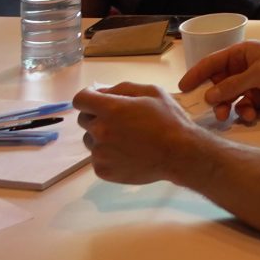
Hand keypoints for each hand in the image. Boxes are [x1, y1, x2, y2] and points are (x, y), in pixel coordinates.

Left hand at [74, 83, 199, 183]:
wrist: (179, 155)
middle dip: (96, 115)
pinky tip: (127, 154)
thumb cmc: (169, 120)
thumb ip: (124, 88)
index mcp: (111, 109)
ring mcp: (99, 154)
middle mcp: (99, 131)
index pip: (80, 100)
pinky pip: (97, 158)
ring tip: (126, 139)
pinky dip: (108, 154)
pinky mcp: (103, 170)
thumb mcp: (153, 92)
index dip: (87, 96)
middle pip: (83, 120)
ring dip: (101, 136)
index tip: (97, 98)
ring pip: (90, 140)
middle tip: (119, 120)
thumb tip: (102, 92)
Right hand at [181, 40, 259, 121]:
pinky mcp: (257, 99)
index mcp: (240, 54)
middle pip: (217, 84)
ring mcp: (249, 85)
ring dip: (225, 107)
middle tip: (210, 109)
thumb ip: (234, 85)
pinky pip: (241, 107)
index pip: (212, 62)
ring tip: (227, 115)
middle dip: (212, 96)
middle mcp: (241, 69)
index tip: (182, 88)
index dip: (196, 74)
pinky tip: (250, 115)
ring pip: (227, 98)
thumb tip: (209, 96)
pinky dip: (242, 113)